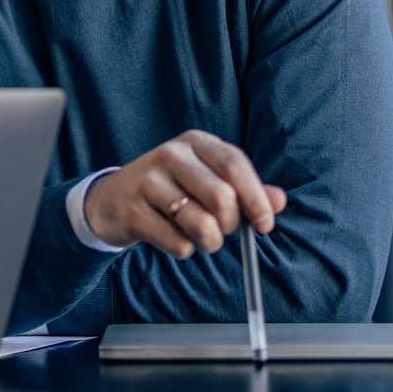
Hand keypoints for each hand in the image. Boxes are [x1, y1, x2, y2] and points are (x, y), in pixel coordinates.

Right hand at [83, 130, 287, 257]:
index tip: (265, 225)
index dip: (256, 198)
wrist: (113, 200)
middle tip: (223, 230)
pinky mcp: (133, 211)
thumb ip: (246, 189)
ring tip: (199, 236)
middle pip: (222, 198)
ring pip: (202, 225)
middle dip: (230, 225)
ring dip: (209, 242)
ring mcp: (148, 181)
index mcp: (195, 142)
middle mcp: (170, 154)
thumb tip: (279, 201)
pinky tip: (171, 236)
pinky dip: (183, 249)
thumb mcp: (208, 179)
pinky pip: (178, 243)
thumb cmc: (172, 190)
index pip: (235, 164)